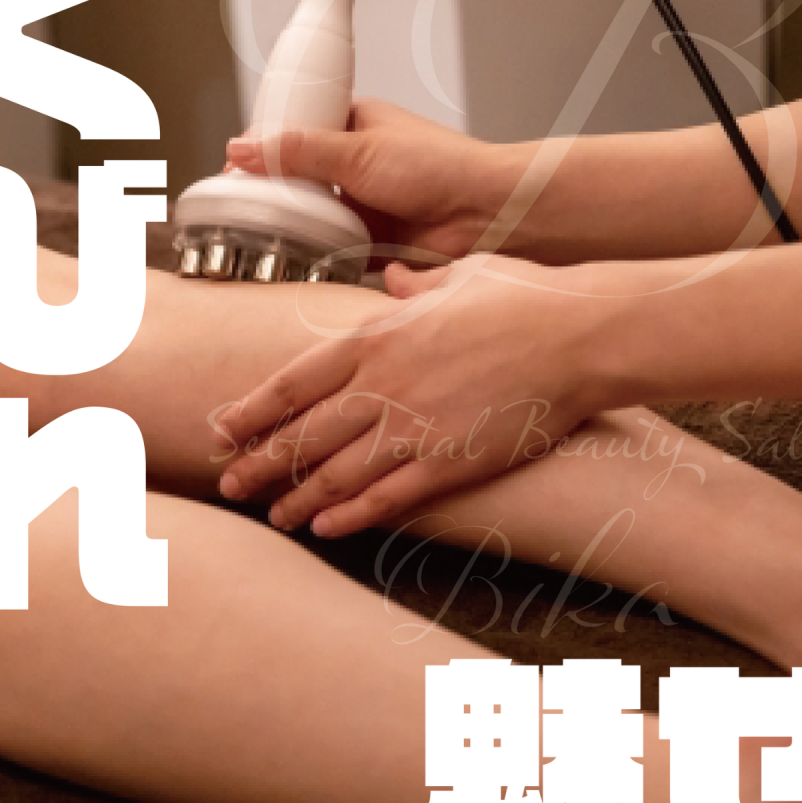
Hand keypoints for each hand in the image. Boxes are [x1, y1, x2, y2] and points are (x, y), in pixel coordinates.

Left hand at [213, 254, 612, 536]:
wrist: (579, 334)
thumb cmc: (524, 296)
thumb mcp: (460, 275)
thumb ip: (416, 286)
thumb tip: (393, 281)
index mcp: (378, 336)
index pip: (293, 381)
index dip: (250, 410)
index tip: (222, 428)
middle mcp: (384, 385)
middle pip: (303, 434)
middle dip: (260, 463)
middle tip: (231, 484)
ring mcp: (415, 427)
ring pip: (336, 473)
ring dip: (298, 498)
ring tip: (275, 515)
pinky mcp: (450, 462)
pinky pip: (388, 498)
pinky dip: (352, 516)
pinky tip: (328, 527)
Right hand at [225, 101, 519, 266]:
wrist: (490, 214)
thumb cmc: (443, 168)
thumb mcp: (358, 150)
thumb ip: (297, 152)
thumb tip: (242, 149)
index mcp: (355, 126)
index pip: (294, 131)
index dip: (264, 148)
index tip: (233, 167)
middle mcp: (358, 165)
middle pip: (299, 179)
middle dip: (275, 194)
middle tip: (240, 210)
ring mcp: (365, 205)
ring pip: (313, 217)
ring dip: (295, 228)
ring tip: (259, 239)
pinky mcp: (374, 243)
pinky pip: (333, 252)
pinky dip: (316, 257)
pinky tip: (293, 263)